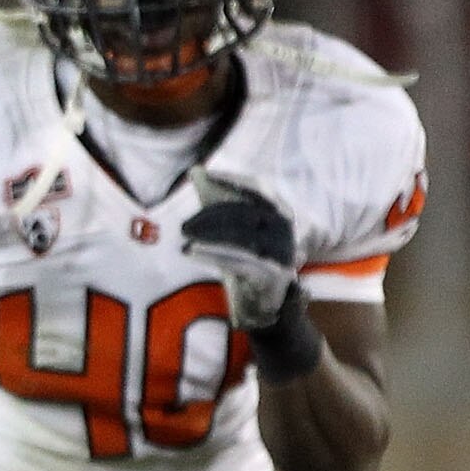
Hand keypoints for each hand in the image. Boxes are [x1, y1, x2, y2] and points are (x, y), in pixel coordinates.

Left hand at [180, 171, 299, 328]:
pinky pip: (240, 261)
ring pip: (242, 237)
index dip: (233, 180)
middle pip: (246, 214)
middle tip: (184, 225)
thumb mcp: (232, 227)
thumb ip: (216, 199)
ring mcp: (283, 252)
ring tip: (185, 238)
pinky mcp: (274, 274)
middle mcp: (285, 229)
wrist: (262, 301)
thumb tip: (195, 170)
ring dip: (210, 236)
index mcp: (280, 211)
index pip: (258, 188)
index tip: (205, 175)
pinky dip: (213, 255)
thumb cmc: (244, 257)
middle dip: (212, 216)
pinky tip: (191, 251)